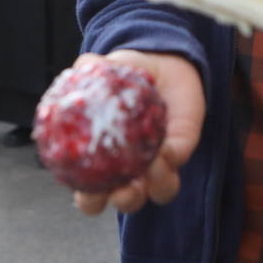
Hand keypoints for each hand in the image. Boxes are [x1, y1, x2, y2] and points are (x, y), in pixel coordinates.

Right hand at [71, 50, 204, 216]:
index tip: (85, 191)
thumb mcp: (106, 69)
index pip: (91, 194)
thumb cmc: (125, 74)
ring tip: (150, 166)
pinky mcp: (181, 148)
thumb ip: (90, 69)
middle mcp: (133, 168)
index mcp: (105, 160)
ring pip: (160, 191)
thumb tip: (80, 67)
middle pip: (126, 200)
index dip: (87, 199)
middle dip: (124, 200)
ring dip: (155, 185)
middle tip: (123, 189)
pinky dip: (171, 160)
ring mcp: (159, 161)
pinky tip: (165, 148)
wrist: (162, 63)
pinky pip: (178, 162)